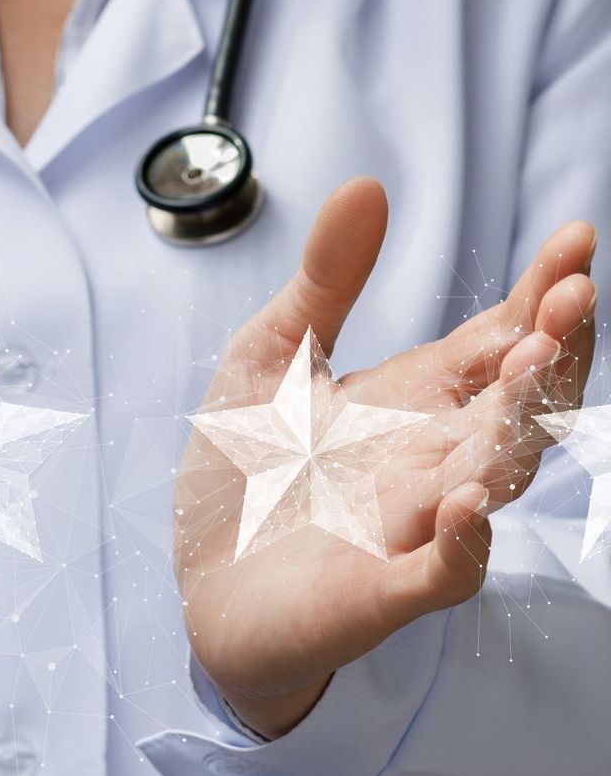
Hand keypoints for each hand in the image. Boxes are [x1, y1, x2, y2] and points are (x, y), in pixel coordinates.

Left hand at [175, 178, 596, 738]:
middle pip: (518, 407)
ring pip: (492, 480)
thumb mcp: (271, 358)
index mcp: (415, 401)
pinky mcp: (378, 590)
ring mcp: (413, 527)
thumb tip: (366, 184)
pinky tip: (467, 506)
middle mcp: (432, 460)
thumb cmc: (246, 473)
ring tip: (528, 368)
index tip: (574, 238)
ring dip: (516, 429)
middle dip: (551, 353)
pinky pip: (442, 573)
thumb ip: (323, 284)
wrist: (203, 579)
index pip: (499, 341)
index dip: (541, 294)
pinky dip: (463, 544)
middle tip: (574, 294)